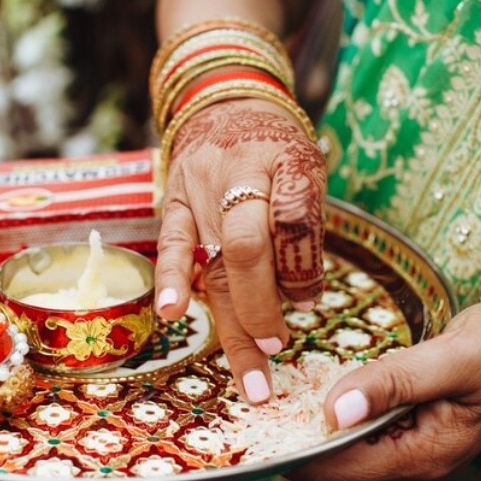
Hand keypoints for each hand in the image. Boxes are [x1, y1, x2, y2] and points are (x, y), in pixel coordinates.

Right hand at [154, 98, 325, 403]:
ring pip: (218, 260)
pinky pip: (173, 244)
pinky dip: (174, 280)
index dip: (304, 268)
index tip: (306, 304)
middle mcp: (242, 174)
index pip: (298, 219)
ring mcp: (203, 190)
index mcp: (288, 161)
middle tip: (278, 348)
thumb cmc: (276, 150)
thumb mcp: (308, 170)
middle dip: (265, 307)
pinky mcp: (174, 202)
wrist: (225, 104)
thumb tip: (301, 300)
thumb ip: (305, 228)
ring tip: (252, 376)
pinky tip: (173, 314)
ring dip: (235, 321)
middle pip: (251, 246)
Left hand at [286, 292, 480, 480]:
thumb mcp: (453, 357)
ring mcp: (411, 452)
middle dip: (296, 431)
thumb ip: (394, 382)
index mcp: (421, 458)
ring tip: (292, 376)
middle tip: (271, 383)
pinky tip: (324, 375)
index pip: (329, 474)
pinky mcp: (410, 432)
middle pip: (327, 465)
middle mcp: (411, 467)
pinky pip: (358, 430)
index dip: (289, 448)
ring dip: (315, 417)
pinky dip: (337, 407)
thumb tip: (334, 409)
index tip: (261, 410)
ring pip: (340, 446)